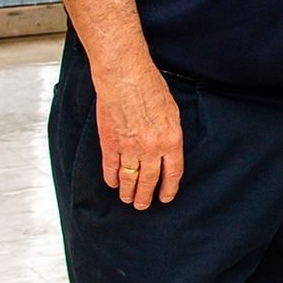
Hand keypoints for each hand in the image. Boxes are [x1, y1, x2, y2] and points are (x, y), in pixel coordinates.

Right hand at [94, 61, 183, 208]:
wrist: (125, 77)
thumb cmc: (151, 88)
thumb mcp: (172, 112)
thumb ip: (170, 134)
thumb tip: (168, 151)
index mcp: (171, 140)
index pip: (173, 173)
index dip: (169, 188)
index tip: (166, 197)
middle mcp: (151, 148)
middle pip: (150, 180)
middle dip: (146, 196)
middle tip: (143, 205)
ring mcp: (129, 148)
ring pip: (129, 178)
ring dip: (129, 192)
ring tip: (128, 199)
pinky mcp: (109, 144)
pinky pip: (111, 168)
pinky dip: (112, 178)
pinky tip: (113, 183)